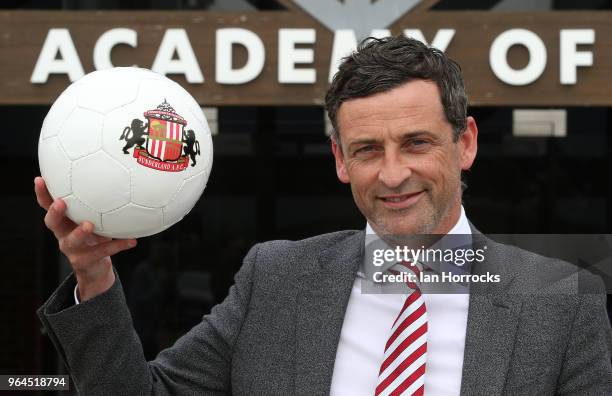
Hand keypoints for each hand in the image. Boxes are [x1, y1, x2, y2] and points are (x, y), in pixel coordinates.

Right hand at [34, 176, 136, 301]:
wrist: (96, 268)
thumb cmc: (95, 236)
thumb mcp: (93, 219)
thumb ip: (98, 203)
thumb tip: (118, 177)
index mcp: (63, 221)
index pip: (48, 206)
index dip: (42, 194)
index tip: (40, 179)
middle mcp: (63, 234)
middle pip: (52, 223)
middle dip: (54, 212)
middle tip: (61, 203)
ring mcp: (72, 249)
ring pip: (72, 241)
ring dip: (80, 232)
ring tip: (89, 225)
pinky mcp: (84, 261)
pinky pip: (102, 251)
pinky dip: (118, 245)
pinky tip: (131, 240)